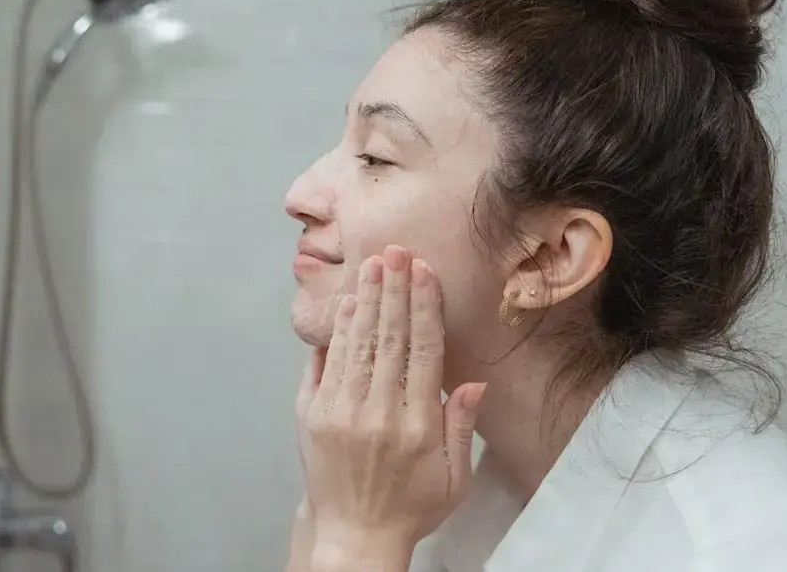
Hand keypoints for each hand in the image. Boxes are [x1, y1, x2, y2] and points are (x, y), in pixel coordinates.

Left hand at [295, 245, 486, 569]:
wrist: (354, 535)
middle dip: (393, 290)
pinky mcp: (313, 415)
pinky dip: (338, 332)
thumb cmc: (410, 507)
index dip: (424, 307)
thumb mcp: (453, 477)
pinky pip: (326, 364)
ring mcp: (341, 412)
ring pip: (357, 344)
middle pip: (389, 338)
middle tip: (395, 251)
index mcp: (418, 426)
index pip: (424, 352)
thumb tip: (473, 381)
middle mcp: (378, 414)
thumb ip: (461, 427)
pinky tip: (348, 305)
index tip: (423, 272)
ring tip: (372, 265)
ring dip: (366, 301)